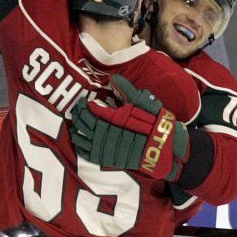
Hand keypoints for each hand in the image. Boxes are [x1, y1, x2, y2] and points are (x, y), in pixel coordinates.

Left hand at [70, 75, 189, 181]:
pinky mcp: (106, 159)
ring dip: (75, 130)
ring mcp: (105, 147)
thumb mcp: (143, 102)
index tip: (82, 101)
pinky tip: (78, 140)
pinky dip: (80, 146)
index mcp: (113, 117)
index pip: (90, 110)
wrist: (162, 148)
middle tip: (76, 109)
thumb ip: (126, 90)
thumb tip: (114, 78)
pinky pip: (87, 153)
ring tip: (74, 124)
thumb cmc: (153, 123)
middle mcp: (106, 132)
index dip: (83, 105)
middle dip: (77, 115)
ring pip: (81, 138)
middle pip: (83, 122)